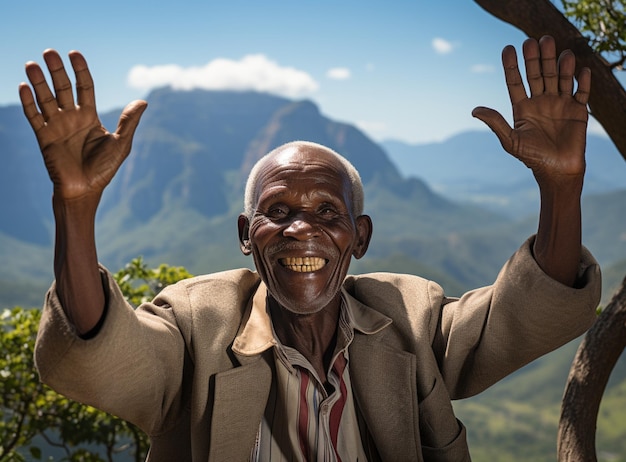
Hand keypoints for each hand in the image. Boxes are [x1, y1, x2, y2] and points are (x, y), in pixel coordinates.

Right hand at [19, 49, 146, 201]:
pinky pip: (34, 117)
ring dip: (38, 82)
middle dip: (56, 71)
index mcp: (89, 116)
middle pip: (63, 88)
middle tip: (49, 52)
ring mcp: (56, 126)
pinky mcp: (44, 137)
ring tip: (32, 65)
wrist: (84, 191)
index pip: (84, 87)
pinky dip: (29, 102)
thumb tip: (144, 101)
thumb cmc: (104, 169)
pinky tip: (24, 87)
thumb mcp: (120, 144)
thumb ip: (128, 122)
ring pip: (45, 99)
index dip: (80, 70)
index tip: (74, 53)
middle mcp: (71, 117)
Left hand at [472, 36, 590, 187]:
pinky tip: (580, 70)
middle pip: (538, 74)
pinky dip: (582, 81)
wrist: (557, 170)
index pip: (515, 81)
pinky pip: (581, 91)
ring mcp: (560, 103)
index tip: (508, 48)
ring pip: (560, 78)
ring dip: (560, 64)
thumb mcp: (510, 140)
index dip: (512, 65)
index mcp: (522, 107)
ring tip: (559, 51)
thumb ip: (495, 123)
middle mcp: (540, 101)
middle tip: (534, 41)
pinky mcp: (578, 109)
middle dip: (536, 58)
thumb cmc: (532, 158)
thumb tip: (474, 110)